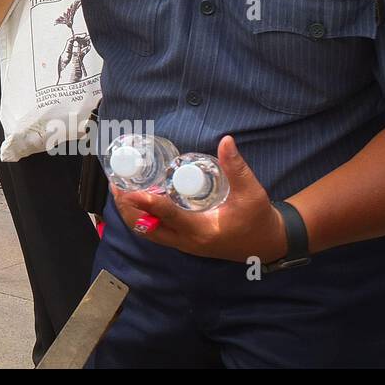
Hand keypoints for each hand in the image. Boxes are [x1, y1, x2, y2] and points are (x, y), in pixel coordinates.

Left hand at [111, 136, 287, 263]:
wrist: (266, 243)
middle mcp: (187, 242)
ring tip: (120, 189)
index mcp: (202, 231)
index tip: (131, 191)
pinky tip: (137, 199)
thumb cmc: (258, 218)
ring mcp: (183, 245)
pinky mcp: (183, 242)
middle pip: (148, 229)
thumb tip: (226, 140)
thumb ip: (237, 168)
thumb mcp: (251, 193)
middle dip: (129, 209)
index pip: (170, 217)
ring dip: (132, 213)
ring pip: (148, 232)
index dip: (150, 203)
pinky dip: (142, 217)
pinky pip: (155, 232)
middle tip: (117, 185)